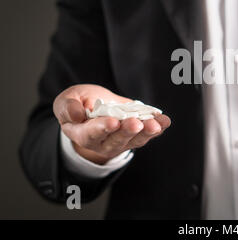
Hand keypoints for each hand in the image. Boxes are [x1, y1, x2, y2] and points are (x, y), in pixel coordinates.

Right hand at [53, 84, 170, 164]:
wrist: (95, 106)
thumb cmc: (78, 103)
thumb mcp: (67, 100)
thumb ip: (68, 107)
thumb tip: (77, 115)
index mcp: (82, 134)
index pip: (91, 134)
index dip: (102, 128)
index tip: (112, 122)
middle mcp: (103, 142)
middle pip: (116, 140)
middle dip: (127, 131)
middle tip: (136, 123)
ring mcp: (122, 141)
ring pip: (135, 140)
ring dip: (147, 132)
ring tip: (155, 124)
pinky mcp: (136, 136)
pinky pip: (148, 134)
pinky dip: (158, 128)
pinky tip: (165, 121)